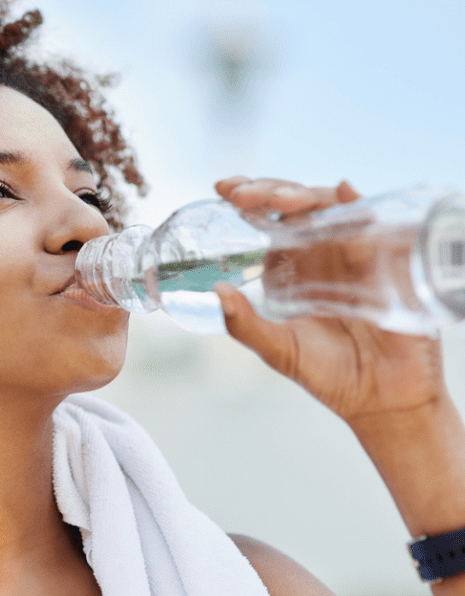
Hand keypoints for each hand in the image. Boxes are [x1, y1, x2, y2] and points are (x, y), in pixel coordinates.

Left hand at [211, 176, 448, 427]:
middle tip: (243, 194)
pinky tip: (342, 193)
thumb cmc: (330, 374)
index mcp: (292, 267)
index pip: (268, 221)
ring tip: (280, 201)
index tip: (224, 189)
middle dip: (269, 190)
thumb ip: (244, 325)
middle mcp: (322, 253)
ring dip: (305, 196)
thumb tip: (216, 292)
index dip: (248, 198)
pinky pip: (374, 224)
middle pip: (296, 205)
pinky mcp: (386, 261)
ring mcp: (355, 253)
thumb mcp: (278, 350)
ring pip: (330, 206)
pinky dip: (357, 204)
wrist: (383, 399)